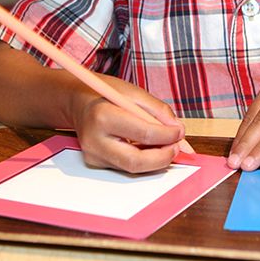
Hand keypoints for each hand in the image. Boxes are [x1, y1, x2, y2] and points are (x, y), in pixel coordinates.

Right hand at [72, 75, 186, 172]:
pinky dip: (144, 159)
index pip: (143, 133)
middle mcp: (95, 140)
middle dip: (162, 158)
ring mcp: (93, 155)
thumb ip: (158, 110)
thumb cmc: (107, 94)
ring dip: (155, 160)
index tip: (180, 131)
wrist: (79, 102)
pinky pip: (126, 166)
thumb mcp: (134, 92)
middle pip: (135, 162)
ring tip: (167, 145)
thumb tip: (178, 130)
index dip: (167, 135)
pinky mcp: (95, 163)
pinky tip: (150, 148)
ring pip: (132, 168)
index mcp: (104, 115)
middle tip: (177, 148)